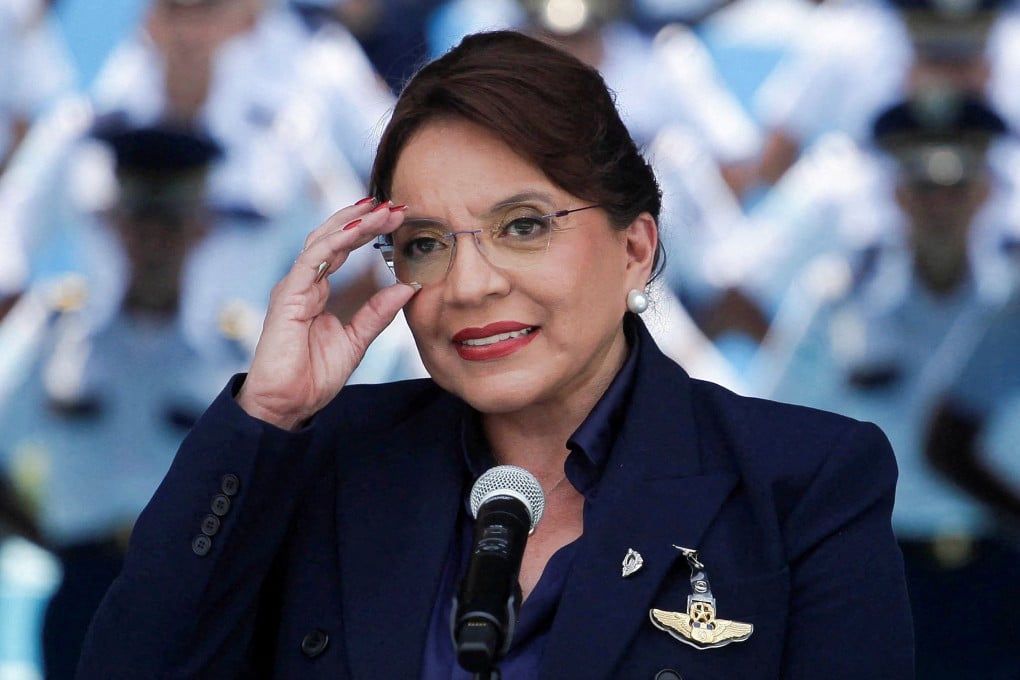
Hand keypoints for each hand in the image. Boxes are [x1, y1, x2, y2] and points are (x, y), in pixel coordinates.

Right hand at [236, 200, 415, 428]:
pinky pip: (313, 259)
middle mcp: (304, 282)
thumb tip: (409, 287)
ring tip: (381, 210)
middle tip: (395, 205)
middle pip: (333, 237)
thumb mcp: (356, 340)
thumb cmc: (312, 376)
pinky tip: (358, 229)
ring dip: (353, 222)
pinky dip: (336, 241)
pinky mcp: (288, 295)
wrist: (286, 404)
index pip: (343, 249)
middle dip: (363, 218)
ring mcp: (294, 286)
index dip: (368, 231)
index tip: (397, 219)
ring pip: (323, 240)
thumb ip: (378, 313)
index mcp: (317, 290)